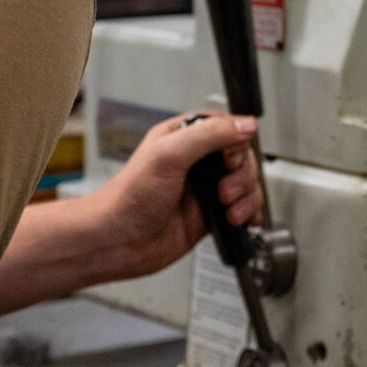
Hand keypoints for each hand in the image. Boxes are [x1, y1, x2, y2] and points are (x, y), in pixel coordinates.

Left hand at [92, 113, 262, 280]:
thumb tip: (245, 124)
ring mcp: (205, 189)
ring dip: (247, 197)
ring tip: (228, 210)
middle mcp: (196, 161)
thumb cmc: (128, 198)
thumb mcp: (168, 155)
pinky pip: (243, 208)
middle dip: (242, 176)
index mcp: (183, 137)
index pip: (227, 128)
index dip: (236, 144)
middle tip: (224, 191)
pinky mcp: (210, 215)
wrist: (116, 242)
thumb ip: (209, 135)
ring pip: (247, 184)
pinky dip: (250, 214)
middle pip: (242, 158)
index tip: (229, 161)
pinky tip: (242, 220)